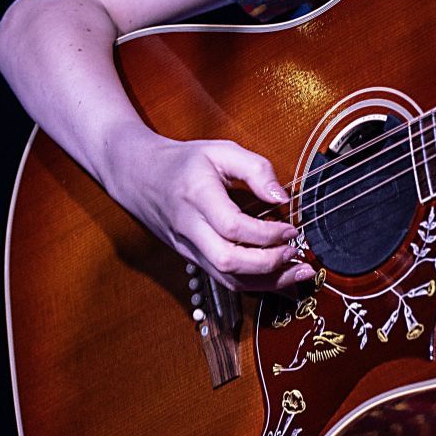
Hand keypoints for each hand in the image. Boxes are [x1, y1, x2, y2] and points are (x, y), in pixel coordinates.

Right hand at [99, 125, 316, 292]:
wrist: (139, 176)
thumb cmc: (183, 162)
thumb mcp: (220, 150)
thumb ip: (255, 168)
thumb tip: (282, 198)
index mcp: (196, 195)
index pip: (231, 225)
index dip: (266, 233)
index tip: (291, 229)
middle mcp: (189, 227)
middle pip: (227, 260)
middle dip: (267, 265)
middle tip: (296, 255)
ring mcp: (188, 247)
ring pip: (225, 277)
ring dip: (265, 283)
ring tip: (297, 275)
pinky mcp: (191, 258)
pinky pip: (222, 279)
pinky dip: (252, 285)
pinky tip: (277, 280)